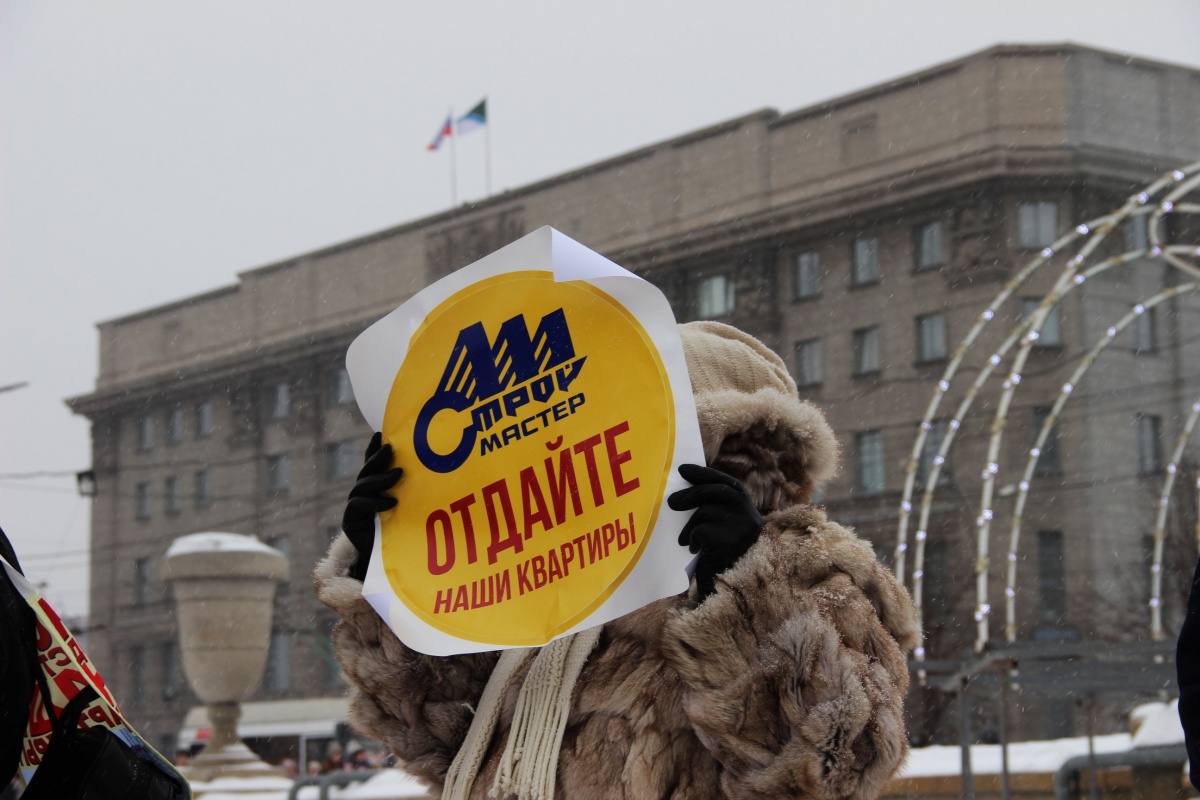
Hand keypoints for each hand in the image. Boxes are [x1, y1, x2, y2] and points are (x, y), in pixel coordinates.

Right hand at [342, 432, 403, 580]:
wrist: (391, 566)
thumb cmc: (407, 536)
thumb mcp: (412, 509)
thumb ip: (413, 493)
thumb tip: (437, 472)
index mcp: (373, 490)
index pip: (372, 465)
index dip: (373, 449)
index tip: (381, 433)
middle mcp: (361, 496)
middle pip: (366, 472)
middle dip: (377, 458)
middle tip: (391, 449)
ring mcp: (354, 508)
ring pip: (362, 486)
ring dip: (381, 479)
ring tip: (399, 475)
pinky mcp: (350, 522)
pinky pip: (359, 506)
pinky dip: (375, 502)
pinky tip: (391, 502)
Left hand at [667, 464, 762, 600]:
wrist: (729, 593)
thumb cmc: (721, 559)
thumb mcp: (722, 529)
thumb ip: (714, 509)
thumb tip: (686, 485)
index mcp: (749, 510)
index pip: (728, 483)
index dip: (705, 474)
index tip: (683, 470)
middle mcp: (750, 517)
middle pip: (717, 492)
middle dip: (691, 493)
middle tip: (670, 502)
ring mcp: (743, 529)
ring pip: (707, 511)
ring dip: (690, 525)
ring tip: (683, 539)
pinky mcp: (730, 542)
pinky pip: (702, 530)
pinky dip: (693, 539)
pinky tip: (694, 550)